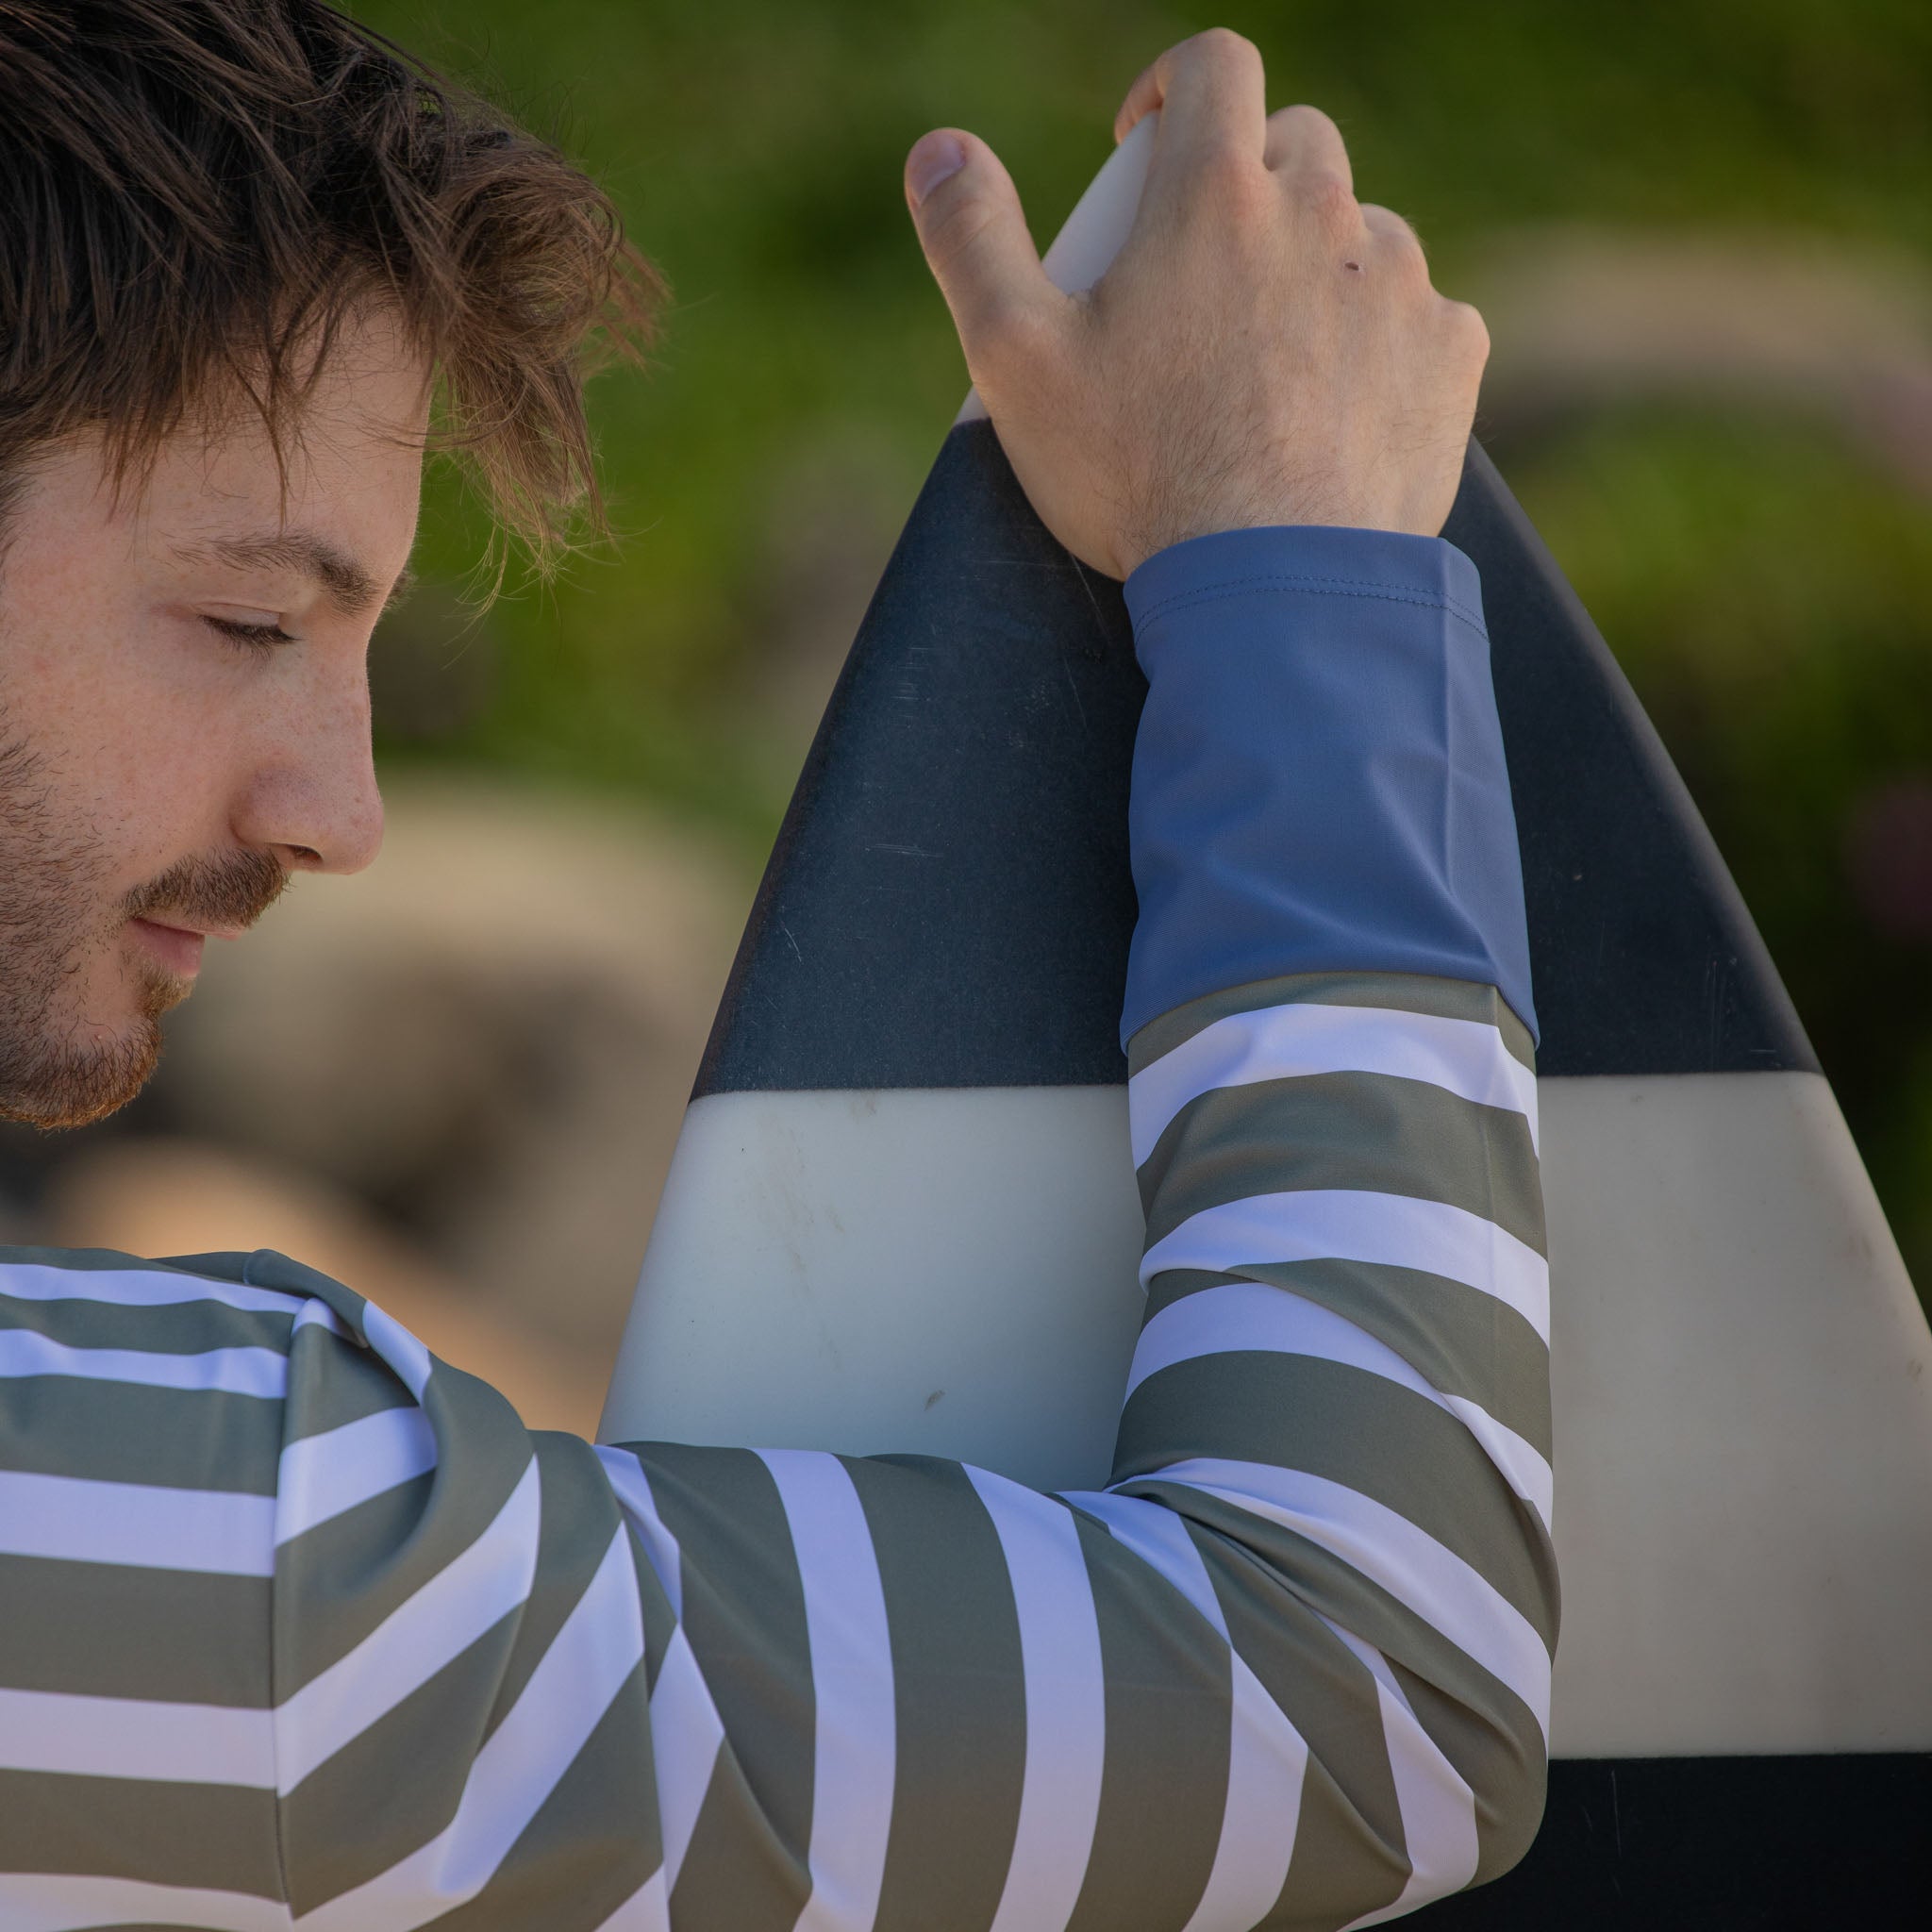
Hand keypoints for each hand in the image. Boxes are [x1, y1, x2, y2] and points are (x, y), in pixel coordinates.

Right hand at [903, 29, 1487, 578]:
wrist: (1273, 592)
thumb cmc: (1139, 476)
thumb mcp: (1016, 362)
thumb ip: (971, 241)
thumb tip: (938, 152)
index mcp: (1215, 193)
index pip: (1215, 65)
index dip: (1175, 87)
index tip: (1146, 148)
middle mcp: (1325, 214)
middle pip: (1297, 143)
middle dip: (1247, 183)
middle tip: (1198, 276)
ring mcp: (1399, 283)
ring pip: (1361, 231)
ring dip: (1317, 265)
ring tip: (1266, 360)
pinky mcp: (1451, 355)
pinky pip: (1421, 315)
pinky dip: (1379, 343)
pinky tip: (1332, 409)